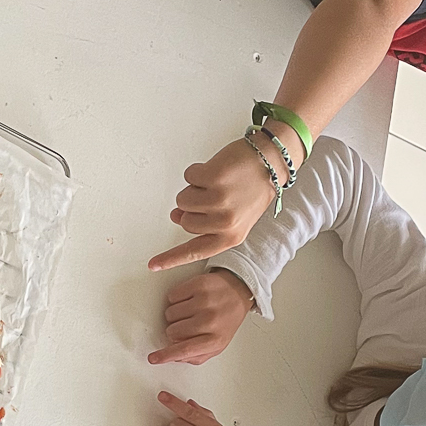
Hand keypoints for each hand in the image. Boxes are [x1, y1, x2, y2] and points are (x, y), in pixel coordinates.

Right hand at [148, 269, 254, 365]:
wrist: (238, 292)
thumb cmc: (225, 318)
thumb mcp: (216, 343)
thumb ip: (196, 355)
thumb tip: (175, 357)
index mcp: (215, 339)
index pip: (184, 351)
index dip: (165, 355)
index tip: (153, 358)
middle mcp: (211, 321)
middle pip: (172, 332)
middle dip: (175, 330)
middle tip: (188, 324)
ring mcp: (204, 302)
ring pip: (169, 314)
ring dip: (176, 314)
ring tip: (190, 311)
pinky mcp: (198, 285)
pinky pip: (172, 296)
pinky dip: (177, 299)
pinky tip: (189, 300)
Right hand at [149, 137, 279, 272]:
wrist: (272, 161)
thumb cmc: (254, 188)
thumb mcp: (235, 216)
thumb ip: (207, 222)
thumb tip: (178, 216)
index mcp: (232, 237)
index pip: (194, 252)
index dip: (171, 258)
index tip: (153, 265)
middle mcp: (226, 223)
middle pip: (185, 221)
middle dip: (193, 207)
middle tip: (214, 195)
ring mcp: (220, 201)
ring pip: (183, 200)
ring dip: (194, 189)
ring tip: (216, 183)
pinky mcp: (215, 179)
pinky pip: (188, 177)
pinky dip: (196, 171)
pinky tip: (215, 170)